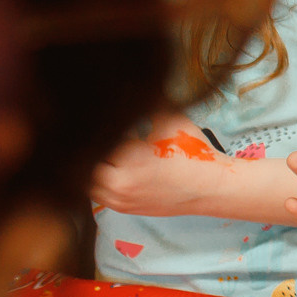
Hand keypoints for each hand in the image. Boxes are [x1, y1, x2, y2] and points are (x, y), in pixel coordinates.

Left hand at [89, 116, 222, 216]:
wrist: (210, 187)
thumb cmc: (194, 154)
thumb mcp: (171, 121)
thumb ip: (145, 104)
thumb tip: (126, 88)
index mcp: (129, 159)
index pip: (98, 138)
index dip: (99, 126)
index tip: (102, 118)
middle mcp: (120, 183)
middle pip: (86, 161)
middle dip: (94, 146)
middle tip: (104, 134)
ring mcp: (120, 199)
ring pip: (86, 181)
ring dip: (92, 165)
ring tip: (106, 152)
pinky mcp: (123, 208)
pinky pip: (97, 194)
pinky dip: (98, 180)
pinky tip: (112, 167)